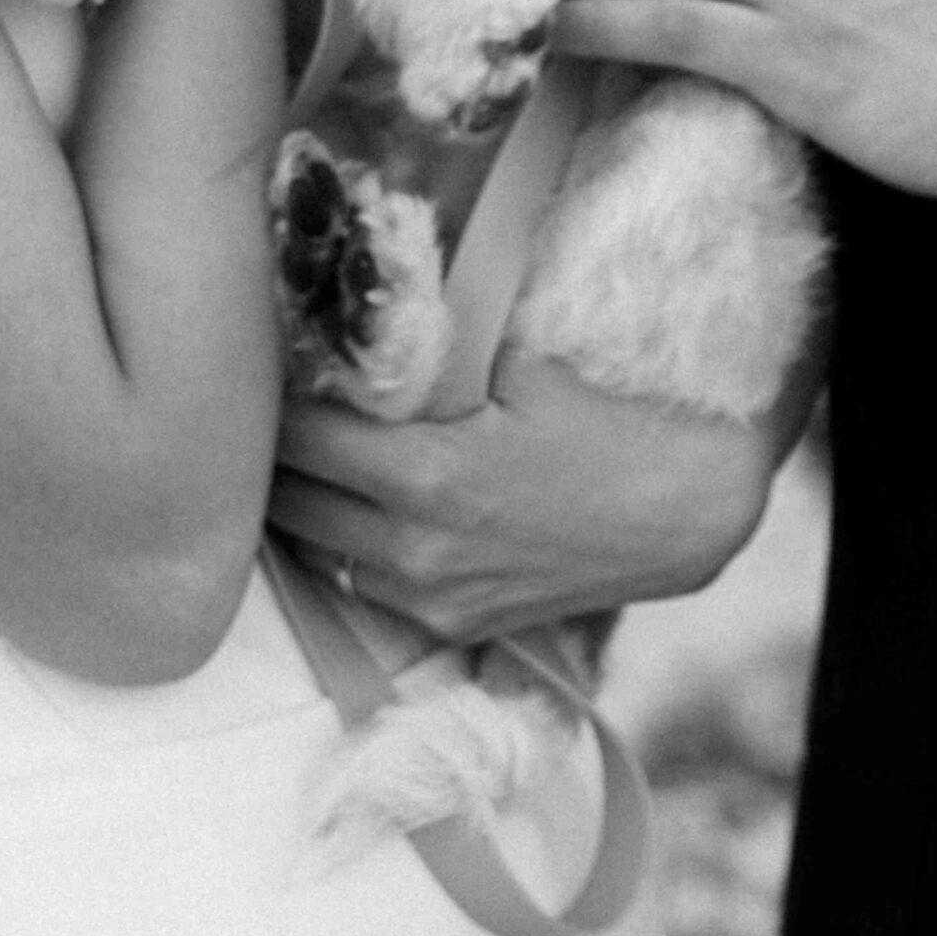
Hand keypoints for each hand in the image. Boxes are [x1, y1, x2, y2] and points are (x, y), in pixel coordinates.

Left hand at [268, 351, 799, 641]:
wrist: (681, 514)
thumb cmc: (601, 422)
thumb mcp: (515, 365)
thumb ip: (432, 350)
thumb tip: (364, 311)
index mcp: (425, 472)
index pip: (298, 435)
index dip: (269, 397)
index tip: (257, 365)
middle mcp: (414, 546)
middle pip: (289, 500)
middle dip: (267, 453)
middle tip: (255, 408)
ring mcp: (431, 595)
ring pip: (315, 550)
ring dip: (295, 504)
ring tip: (287, 456)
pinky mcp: (451, 623)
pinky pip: (361, 587)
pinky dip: (340, 547)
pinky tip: (343, 507)